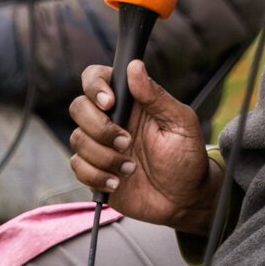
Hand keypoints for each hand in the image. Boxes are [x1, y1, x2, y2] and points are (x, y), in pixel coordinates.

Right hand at [69, 61, 219, 231]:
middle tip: (126, 142)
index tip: (111, 103)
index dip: (95, 86)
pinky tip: (119, 182)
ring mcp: (100, 145)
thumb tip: (135, 66)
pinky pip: (78, 167)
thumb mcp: (180, 123)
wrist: (184, 199)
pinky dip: (97, 176)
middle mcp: (111, 120)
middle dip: (100, 127)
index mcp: (131, 102)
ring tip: (131, 168)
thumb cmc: (186, 157)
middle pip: (78, 107)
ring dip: (104, 156)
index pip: (97, 78)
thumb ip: (156, 96)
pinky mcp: (94, 170)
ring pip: (77, 139)